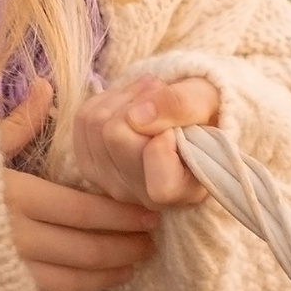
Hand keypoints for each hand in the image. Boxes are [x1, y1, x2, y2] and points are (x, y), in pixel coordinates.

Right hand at [0, 82, 160, 290]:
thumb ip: (15, 124)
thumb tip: (46, 87)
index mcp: (14, 198)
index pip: (83, 209)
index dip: (120, 214)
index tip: (149, 213)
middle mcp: (16, 240)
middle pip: (86, 248)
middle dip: (124, 246)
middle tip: (151, 244)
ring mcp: (7, 276)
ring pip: (73, 280)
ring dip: (108, 274)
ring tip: (131, 266)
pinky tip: (91, 284)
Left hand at [70, 70, 221, 210]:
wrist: (191, 116)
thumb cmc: (206, 113)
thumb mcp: (207, 101)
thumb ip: (181, 105)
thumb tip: (136, 117)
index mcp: (183, 192)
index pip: (159, 185)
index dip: (163, 142)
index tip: (177, 127)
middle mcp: (144, 198)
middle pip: (116, 136)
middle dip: (138, 102)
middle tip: (162, 91)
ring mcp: (112, 184)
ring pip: (95, 124)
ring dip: (123, 97)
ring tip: (150, 94)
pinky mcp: (91, 166)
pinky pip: (83, 119)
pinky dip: (106, 100)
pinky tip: (131, 103)